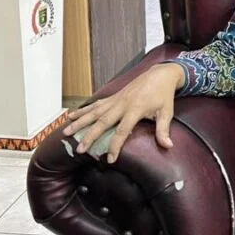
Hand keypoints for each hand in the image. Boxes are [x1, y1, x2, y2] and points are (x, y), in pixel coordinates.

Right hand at [62, 63, 185, 163]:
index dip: (115, 146)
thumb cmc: (163, 95)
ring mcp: (115, 100)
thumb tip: (168, 146)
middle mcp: (122, 104)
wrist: (160, 74)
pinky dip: (83, 110)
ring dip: (79, 122)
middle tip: (79, 149)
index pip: (122, 131)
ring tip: (66, 132)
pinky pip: (95, 104)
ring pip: (94, 112)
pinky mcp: (113, 97)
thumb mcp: (166, 112)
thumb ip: (163, 129)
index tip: (109, 160)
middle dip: (89, 136)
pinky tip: (71, 115)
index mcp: (135, 109)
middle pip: (102, 122)